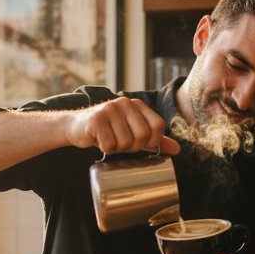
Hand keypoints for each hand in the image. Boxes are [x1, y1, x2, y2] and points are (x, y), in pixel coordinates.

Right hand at [66, 97, 180, 155]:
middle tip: (122, 145)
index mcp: (137, 105)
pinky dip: (105, 149)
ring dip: (117, 149)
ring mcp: (110, 109)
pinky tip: (100, 142)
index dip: (153, 141)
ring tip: (110, 141)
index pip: (158, 125)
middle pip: (143, 135)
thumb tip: (177, 150)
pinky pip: (109, 144)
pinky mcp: (96, 119)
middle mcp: (125, 103)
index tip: (142, 145)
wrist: (77, 127)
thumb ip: (153, 139)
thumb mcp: (133, 133)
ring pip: (125, 142)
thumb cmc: (108, 131)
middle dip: (134, 147)